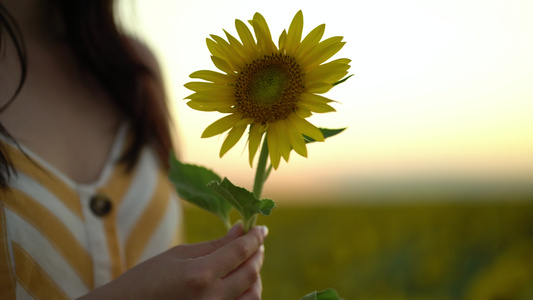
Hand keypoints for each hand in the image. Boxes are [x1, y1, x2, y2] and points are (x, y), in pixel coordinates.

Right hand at [79, 223, 267, 299]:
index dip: (255, 238)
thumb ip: (215, 245)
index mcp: (200, 275)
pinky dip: (247, 293)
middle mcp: (211, 298)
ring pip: (253, 295)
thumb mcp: (179, 255)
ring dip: (255, 276)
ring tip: (248, 262)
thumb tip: (241, 229)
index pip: (240, 251)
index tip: (261, 228)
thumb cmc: (147, 279)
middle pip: (250, 273)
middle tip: (256, 242)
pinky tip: (240, 281)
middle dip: (257, 253)